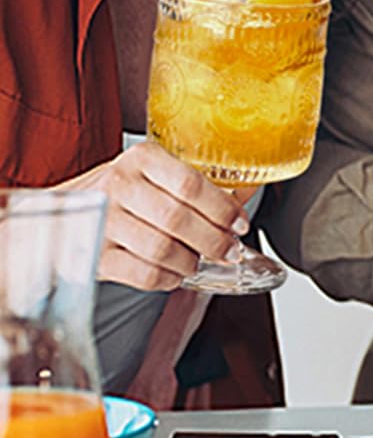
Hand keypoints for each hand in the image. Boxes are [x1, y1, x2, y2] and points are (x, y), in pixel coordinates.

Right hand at [57, 146, 247, 290]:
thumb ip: (196, 183)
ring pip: (163, 249)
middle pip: (179, 219)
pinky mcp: (93, 255)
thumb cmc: (118, 193)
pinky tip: (174, 274)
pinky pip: (142, 273)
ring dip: (190, 262)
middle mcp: (119, 185)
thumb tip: (246, 193)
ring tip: (197, 262)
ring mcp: (102, 221)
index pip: (191, 184)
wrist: (59, 214)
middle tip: (229, 251)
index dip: (222, 208)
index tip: (240, 224)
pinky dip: (167, 279)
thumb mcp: (153, 174)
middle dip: (214, 241)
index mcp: (141, 158)